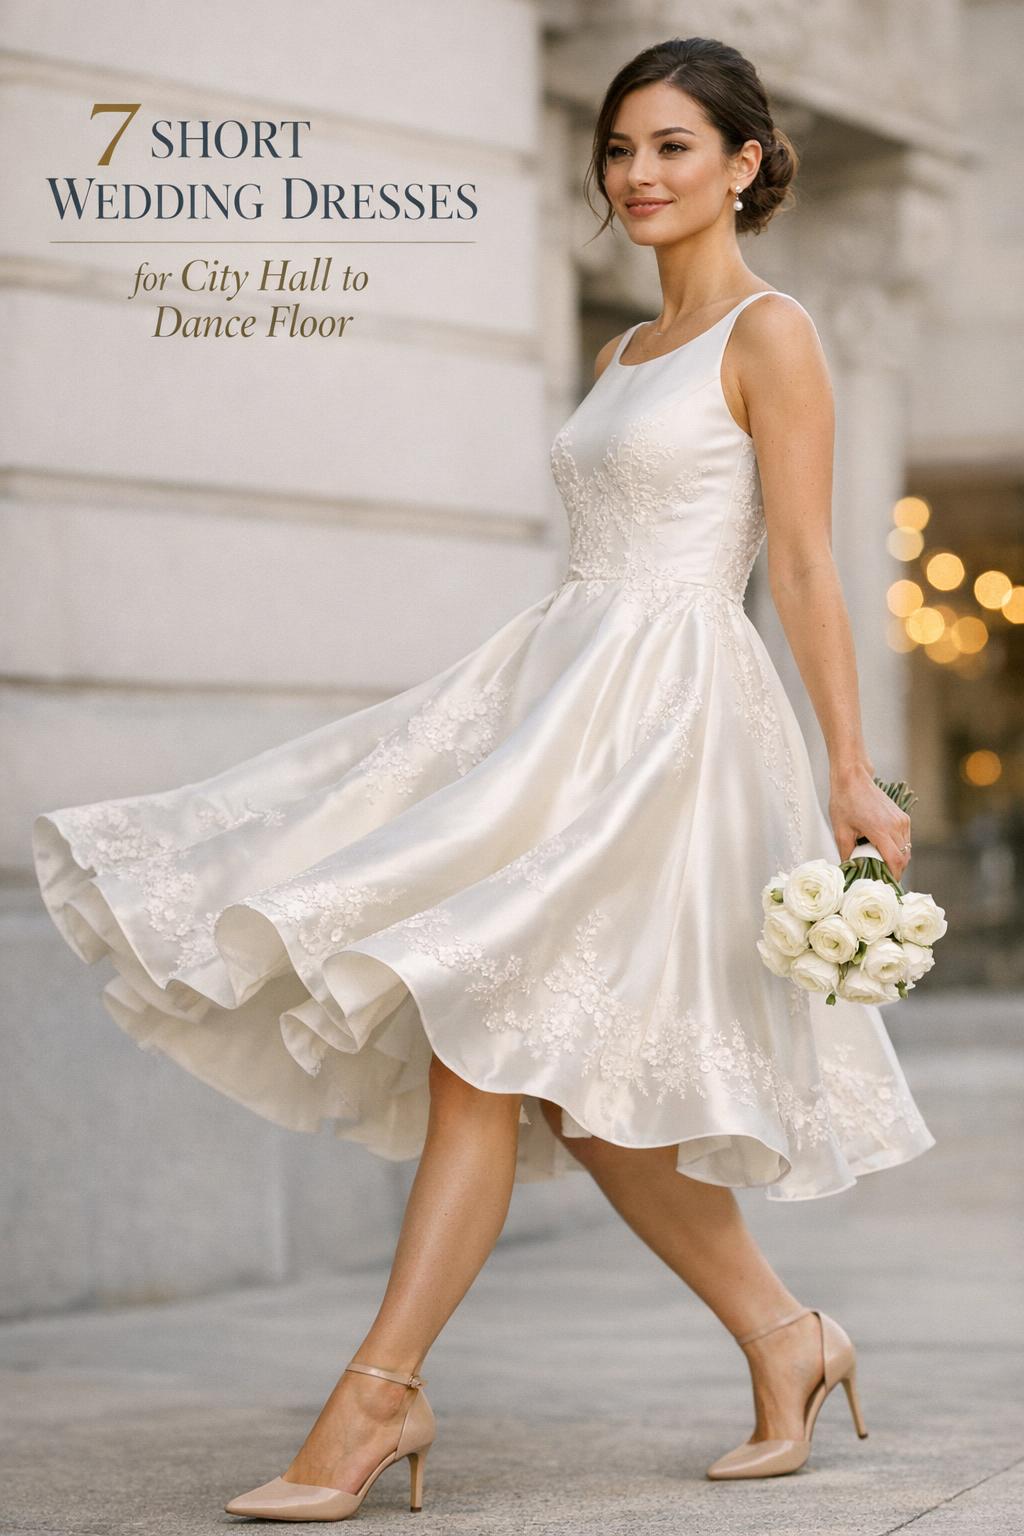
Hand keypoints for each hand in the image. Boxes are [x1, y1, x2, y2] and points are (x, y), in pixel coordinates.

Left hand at [829, 763, 912, 881]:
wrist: (853, 778)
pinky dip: (898, 848)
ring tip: (879, 862)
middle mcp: (896, 825)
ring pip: (906, 849)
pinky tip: (883, 849)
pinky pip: (905, 840)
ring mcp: (901, 821)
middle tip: (879, 876)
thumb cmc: (844, 802)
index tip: (885, 885)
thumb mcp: (840, 831)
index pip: (895, 860)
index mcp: (880, 830)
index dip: (893, 876)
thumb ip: (847, 854)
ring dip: (896, 859)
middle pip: (903, 858)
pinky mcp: (903, 817)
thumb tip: (850, 871)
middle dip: (894, 870)